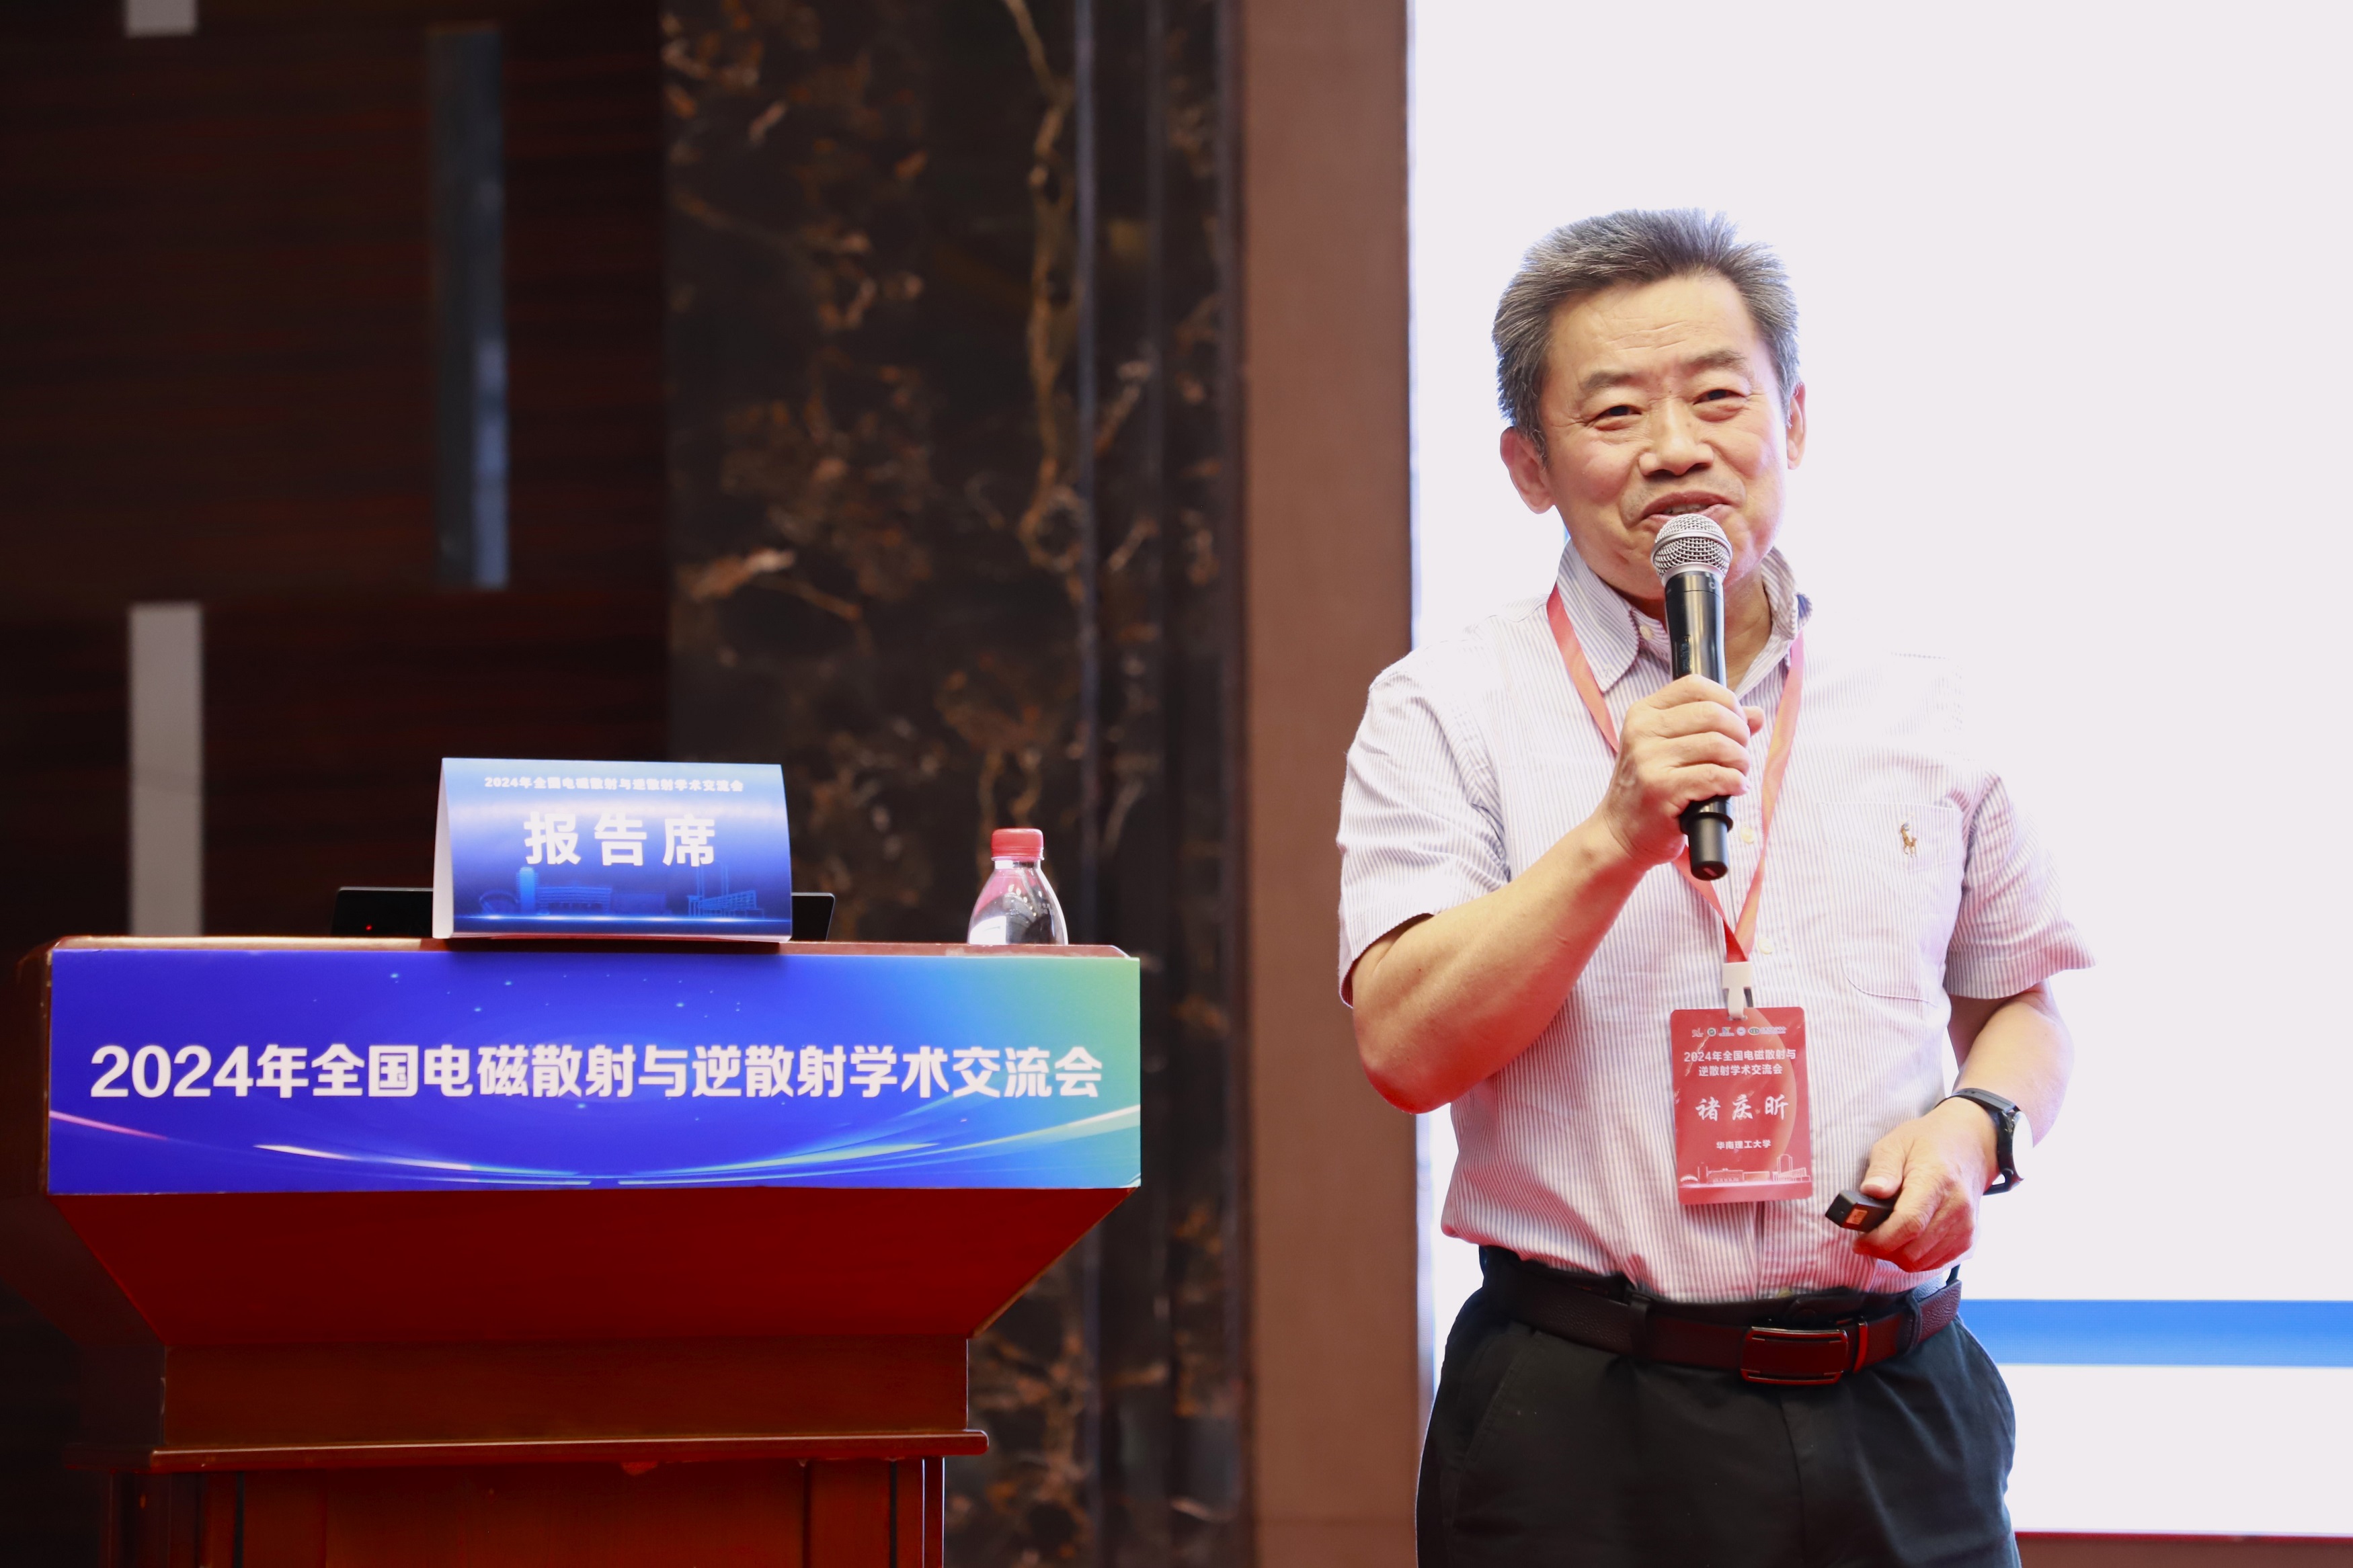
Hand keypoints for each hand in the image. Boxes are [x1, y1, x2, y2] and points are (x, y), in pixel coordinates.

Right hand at [1591, 675, 1765, 867]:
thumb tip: (1756, 714)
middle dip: (1740, 734)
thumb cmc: (1651, 789)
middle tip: (1740, 755)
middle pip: (1713, 713)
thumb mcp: (1672, 749)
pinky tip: (1734, 788)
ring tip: (1738, 774)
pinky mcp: (1661, 788)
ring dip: (1741, 761)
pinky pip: (1715, 776)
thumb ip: (1711, 727)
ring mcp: (1648, 759)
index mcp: (1643, 713)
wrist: (1620, 832)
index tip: (1737, 723)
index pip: (1695, 685)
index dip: (1727, 700)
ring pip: (1718, 745)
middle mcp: (1642, 731)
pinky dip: (1735, 782)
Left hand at [1851, 1098, 1998, 1271]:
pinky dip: (1915, 1258)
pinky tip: (1905, 1241)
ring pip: (1923, 1261)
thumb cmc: (1928, 1143)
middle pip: (1914, 1250)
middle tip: (1867, 1239)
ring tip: (1885, 1237)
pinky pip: (1936, 1263)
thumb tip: (1870, 1192)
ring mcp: (1965, 1226)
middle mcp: (1956, 1207)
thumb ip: (1882, 1170)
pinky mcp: (1968, 1239)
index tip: (1859, 1242)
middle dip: (1883, 1250)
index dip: (1880, 1239)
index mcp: (1936, 1180)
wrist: (1971, 1146)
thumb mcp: (1895, 1144)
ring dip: (1897, 1256)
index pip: (1908, 1223)